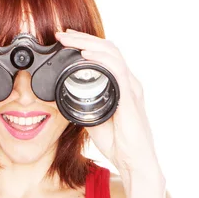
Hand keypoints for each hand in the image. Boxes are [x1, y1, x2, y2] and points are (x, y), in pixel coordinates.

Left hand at [55, 29, 161, 177]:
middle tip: (62, 33)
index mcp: (121, 86)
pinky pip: (116, 72)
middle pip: (108, 49)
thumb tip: (65, 99)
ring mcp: (131, 89)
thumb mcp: (93, 120)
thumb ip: (83, 107)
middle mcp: (128, 83)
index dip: (85, 44)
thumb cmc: (119, 144)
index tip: (65, 39)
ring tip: (69, 38)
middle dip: (84, 38)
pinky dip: (100, 60)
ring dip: (88, 43)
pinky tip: (86, 55)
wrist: (136, 163)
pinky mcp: (130, 98)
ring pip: (112, 54)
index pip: (105, 55)